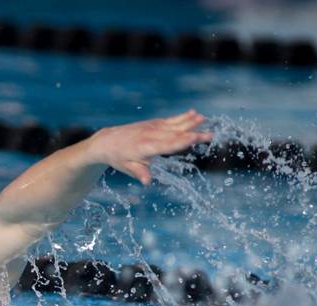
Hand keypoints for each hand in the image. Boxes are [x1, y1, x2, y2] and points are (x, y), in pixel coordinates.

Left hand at [88, 110, 211, 184]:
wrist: (107, 140)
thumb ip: (139, 173)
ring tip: (204, 118)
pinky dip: (182, 117)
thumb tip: (147, 182)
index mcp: (146, 147)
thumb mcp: (127, 168)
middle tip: (210, 134)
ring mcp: (152, 127)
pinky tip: (193, 113)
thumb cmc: (118, 157)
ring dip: (190, 122)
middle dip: (193, 134)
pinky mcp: (153, 123)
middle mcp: (151, 135)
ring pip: (174, 125)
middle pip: (175, 134)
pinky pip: (170, 120)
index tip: (196, 138)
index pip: (168, 144)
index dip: (183, 141)